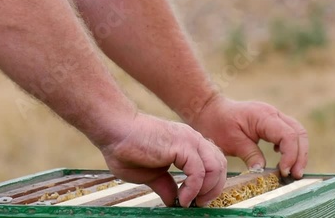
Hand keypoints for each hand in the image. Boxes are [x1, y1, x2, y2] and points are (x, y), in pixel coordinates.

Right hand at [98, 113, 226, 206]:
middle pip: (221, 164)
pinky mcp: (181, 145)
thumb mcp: (151, 174)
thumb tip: (173, 199)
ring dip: (208, 189)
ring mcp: (189, 140)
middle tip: (200, 203)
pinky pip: (199, 172)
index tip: (198, 200)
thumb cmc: (126, 149)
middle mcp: (192, 139)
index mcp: (188, 144)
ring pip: (216, 167)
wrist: (114, 131)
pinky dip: (194, 189)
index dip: (211, 183)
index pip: (214, 162)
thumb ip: (166, 184)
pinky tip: (182, 199)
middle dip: (215, 188)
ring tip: (191, 202)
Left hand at [190, 95, 307, 178]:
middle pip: (298, 133)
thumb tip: (263, 172)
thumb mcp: (231, 142)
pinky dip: (291, 146)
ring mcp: (274, 115)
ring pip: (297, 132)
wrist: (210, 110)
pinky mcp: (272, 121)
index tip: (284, 172)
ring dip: (298, 152)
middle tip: (295, 175)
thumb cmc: (218, 124)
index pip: (288, 135)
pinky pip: (290, 132)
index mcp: (264, 116)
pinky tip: (281, 158)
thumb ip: (250, 155)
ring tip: (293, 171)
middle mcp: (273, 113)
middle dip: (300, 155)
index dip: (290, 155)